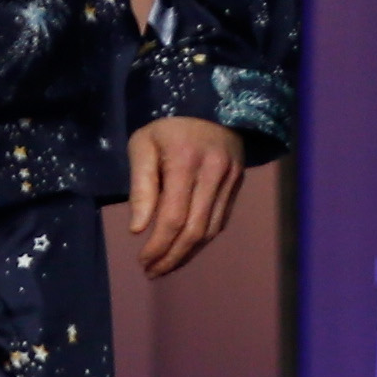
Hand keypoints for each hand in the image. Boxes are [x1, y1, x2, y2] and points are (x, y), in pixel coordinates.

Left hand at [125, 115, 246, 277]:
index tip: (142, 260)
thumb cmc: (168, 127)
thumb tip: (138, 229)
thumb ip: (141, 187)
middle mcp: (212, 173)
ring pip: (210, 230)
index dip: (158, 245)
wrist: (210, 104)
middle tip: (152, 272)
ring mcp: (229, 180)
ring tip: (165, 267)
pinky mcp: (237, 184)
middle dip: (172, 257)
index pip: (173, 217)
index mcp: (185, 161)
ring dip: (187, 254)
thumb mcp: (143, 145)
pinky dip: (201, 241)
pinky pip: (220, 222)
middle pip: (195, 230)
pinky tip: (185, 249)